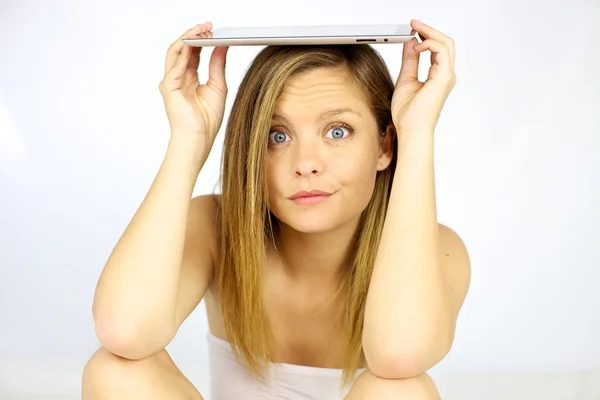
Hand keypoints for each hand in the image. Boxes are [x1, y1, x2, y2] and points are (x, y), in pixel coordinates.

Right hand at [158, 22, 228, 152]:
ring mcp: (171, 81)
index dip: (202, 40)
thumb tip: (221, 45)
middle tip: (207, 25)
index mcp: (189, 79)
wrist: (199, 138)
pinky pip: (175, 64)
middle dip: (194, 35)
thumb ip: (217, 64)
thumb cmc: (207, 120)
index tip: (212, 30)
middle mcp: (178, 78)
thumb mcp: (218, 86)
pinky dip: (184, 51)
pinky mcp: (168, 86)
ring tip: (200, 29)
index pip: (193, 53)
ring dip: (188, 38)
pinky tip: (193, 42)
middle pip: (183, 50)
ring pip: (175, 52)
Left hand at [391, 19, 455, 135]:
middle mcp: (445, 75)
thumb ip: (409, 61)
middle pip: (445, 43)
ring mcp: (446, 76)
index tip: (413, 30)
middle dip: (430, 30)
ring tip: (415, 28)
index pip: (437, 50)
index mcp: (437, 76)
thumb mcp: (405, 79)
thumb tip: (411, 44)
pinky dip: (429, 43)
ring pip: (446, 43)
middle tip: (415, 23)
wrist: (411, 129)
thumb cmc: (409, 114)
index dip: (426, 37)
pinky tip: (417, 45)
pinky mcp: (444, 77)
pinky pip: (441, 51)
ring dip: (430, 32)